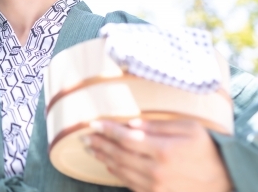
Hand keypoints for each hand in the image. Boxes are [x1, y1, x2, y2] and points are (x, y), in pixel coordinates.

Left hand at [85, 119, 231, 191]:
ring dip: (102, 158)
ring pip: (120, 170)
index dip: (106, 130)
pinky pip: (129, 183)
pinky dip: (115, 172)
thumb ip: (157, 125)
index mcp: (163, 150)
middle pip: (118, 155)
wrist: (225, 179)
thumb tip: (129, 123)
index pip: (126, 138)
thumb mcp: (188, 128)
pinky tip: (107, 164)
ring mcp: (155, 186)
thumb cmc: (207, 149)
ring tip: (90, 148)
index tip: (92, 123)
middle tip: (83, 136)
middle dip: (98, 144)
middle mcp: (156, 170)